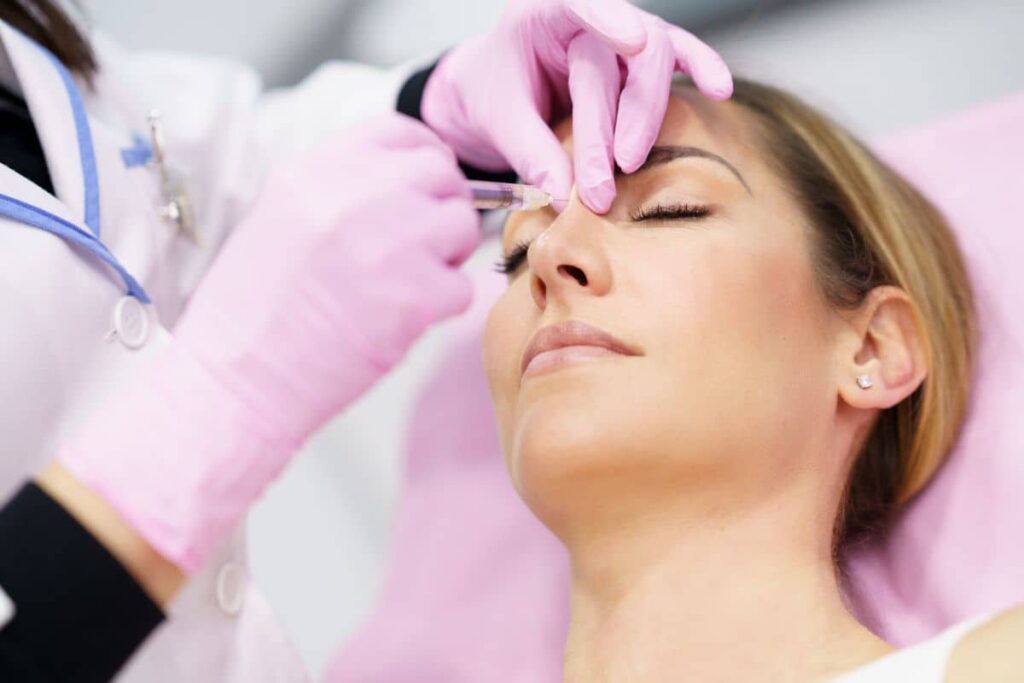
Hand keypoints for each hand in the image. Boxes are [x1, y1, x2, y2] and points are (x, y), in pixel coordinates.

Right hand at [58, 114, 479, 571]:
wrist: (232, 383)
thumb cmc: (253, 312)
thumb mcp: (283, 218)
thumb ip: (344, 190)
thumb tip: (413, 185)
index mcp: (316, 170)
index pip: (403, 132)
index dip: (424, 161)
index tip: (422, 192)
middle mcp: (355, 194)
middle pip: (443, 175)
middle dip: (442, 209)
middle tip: (420, 250)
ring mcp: (390, 242)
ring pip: (464, 226)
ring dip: (447, 258)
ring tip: (404, 287)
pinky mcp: (415, 297)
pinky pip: (463, 287)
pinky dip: (442, 308)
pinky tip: (399, 322)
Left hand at [422, 0, 732, 212]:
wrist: (501, 93)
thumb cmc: (497, 95)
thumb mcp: (498, 122)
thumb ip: (530, 153)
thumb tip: (560, 196)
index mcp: (545, 14)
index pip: (582, 3)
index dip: (609, 19)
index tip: (631, 41)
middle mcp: (590, 18)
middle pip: (628, 53)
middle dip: (620, 120)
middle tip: (603, 181)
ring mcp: (622, 37)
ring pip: (656, 61)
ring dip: (646, 118)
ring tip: (629, 166)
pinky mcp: (641, 61)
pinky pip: (679, 56)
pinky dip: (700, 70)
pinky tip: (719, 90)